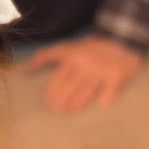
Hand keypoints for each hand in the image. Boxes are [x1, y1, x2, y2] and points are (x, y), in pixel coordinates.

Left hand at [24, 35, 142, 111]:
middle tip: (57, 110)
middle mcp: (84, 63)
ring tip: (72, 109)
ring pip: (85, 91)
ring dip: (77, 103)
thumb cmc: (91, 48)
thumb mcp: (68, 47)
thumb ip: (46, 56)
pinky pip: (109, 90)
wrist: (122, 38)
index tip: (48, 102)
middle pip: (69, 87)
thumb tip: (26, 69)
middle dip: (61, 100)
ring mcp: (100, 70)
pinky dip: (105, 98)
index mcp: (72, 56)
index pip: (58, 78)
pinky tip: (101, 105)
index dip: (51, 92)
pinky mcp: (116, 75)